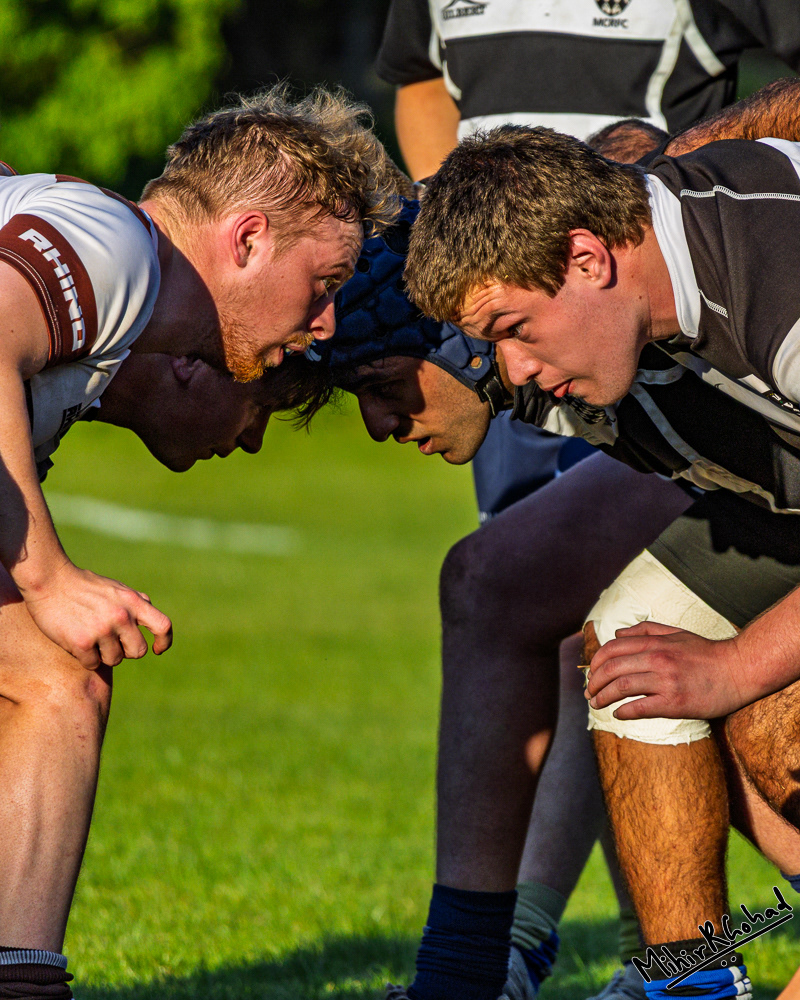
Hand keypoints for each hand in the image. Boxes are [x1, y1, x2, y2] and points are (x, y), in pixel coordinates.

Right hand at [22, 562, 171, 668]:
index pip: (163, 626)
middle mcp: (121, 616)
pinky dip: (86, 658)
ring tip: (91, 638)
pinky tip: (77, 643)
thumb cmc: (84, 585)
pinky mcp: (82, 642)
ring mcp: (102, 630)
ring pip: (115, 660)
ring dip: (104, 654)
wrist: (50, 580)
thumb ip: (136, 603)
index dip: (164, 641)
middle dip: (126, 651)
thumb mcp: (117, 588)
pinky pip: (92, 664)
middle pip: (138, 651)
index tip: (157, 650)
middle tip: (111, 642)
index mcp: (133, 601)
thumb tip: (152, 617)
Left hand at [585, 621, 752, 719]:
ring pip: (622, 688)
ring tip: (596, 704)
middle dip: (595, 682)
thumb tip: (617, 634)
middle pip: (612, 669)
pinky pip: (641, 707)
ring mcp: (666, 681)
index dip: (596, 663)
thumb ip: (645, 630)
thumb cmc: (706, 653)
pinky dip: (624, 711)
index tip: (592, 674)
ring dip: (603, 697)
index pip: (612, 650)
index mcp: (655, 643)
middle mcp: (657, 659)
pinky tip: (618, 713)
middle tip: (589, 693)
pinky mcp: (675, 703)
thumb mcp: (675, 633)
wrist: (739, 670)